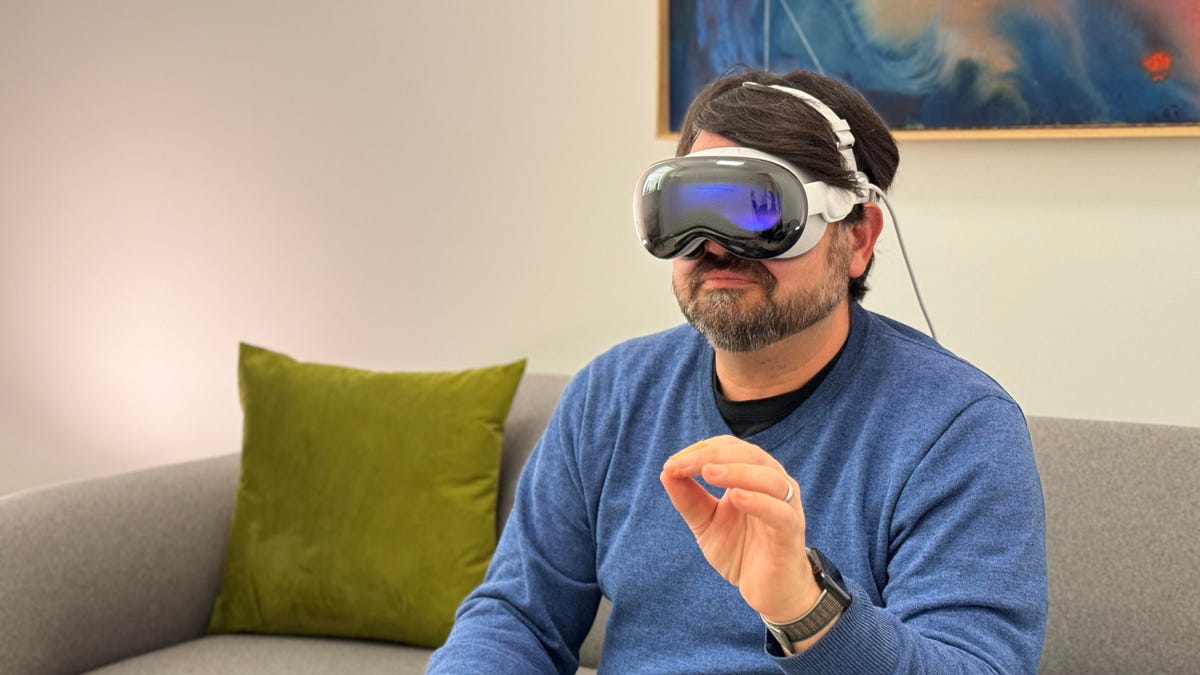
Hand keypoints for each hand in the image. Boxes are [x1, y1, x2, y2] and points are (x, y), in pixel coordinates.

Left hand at [659, 435, 819, 622]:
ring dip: (736, 471)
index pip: (730, 448)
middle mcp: (774, 485)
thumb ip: (689, 499)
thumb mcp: (706, 524)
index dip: (701, 449)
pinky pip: (779, 512)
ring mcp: (786, 507)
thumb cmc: (741, 552)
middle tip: (683, 465)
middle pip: (749, 455)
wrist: (769, 592)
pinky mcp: (791, 532)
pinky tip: (736, 498)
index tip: (673, 463)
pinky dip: (759, 501)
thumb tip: (666, 471)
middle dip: (713, 456)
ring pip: (768, 478)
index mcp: (754, 476)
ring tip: (708, 473)